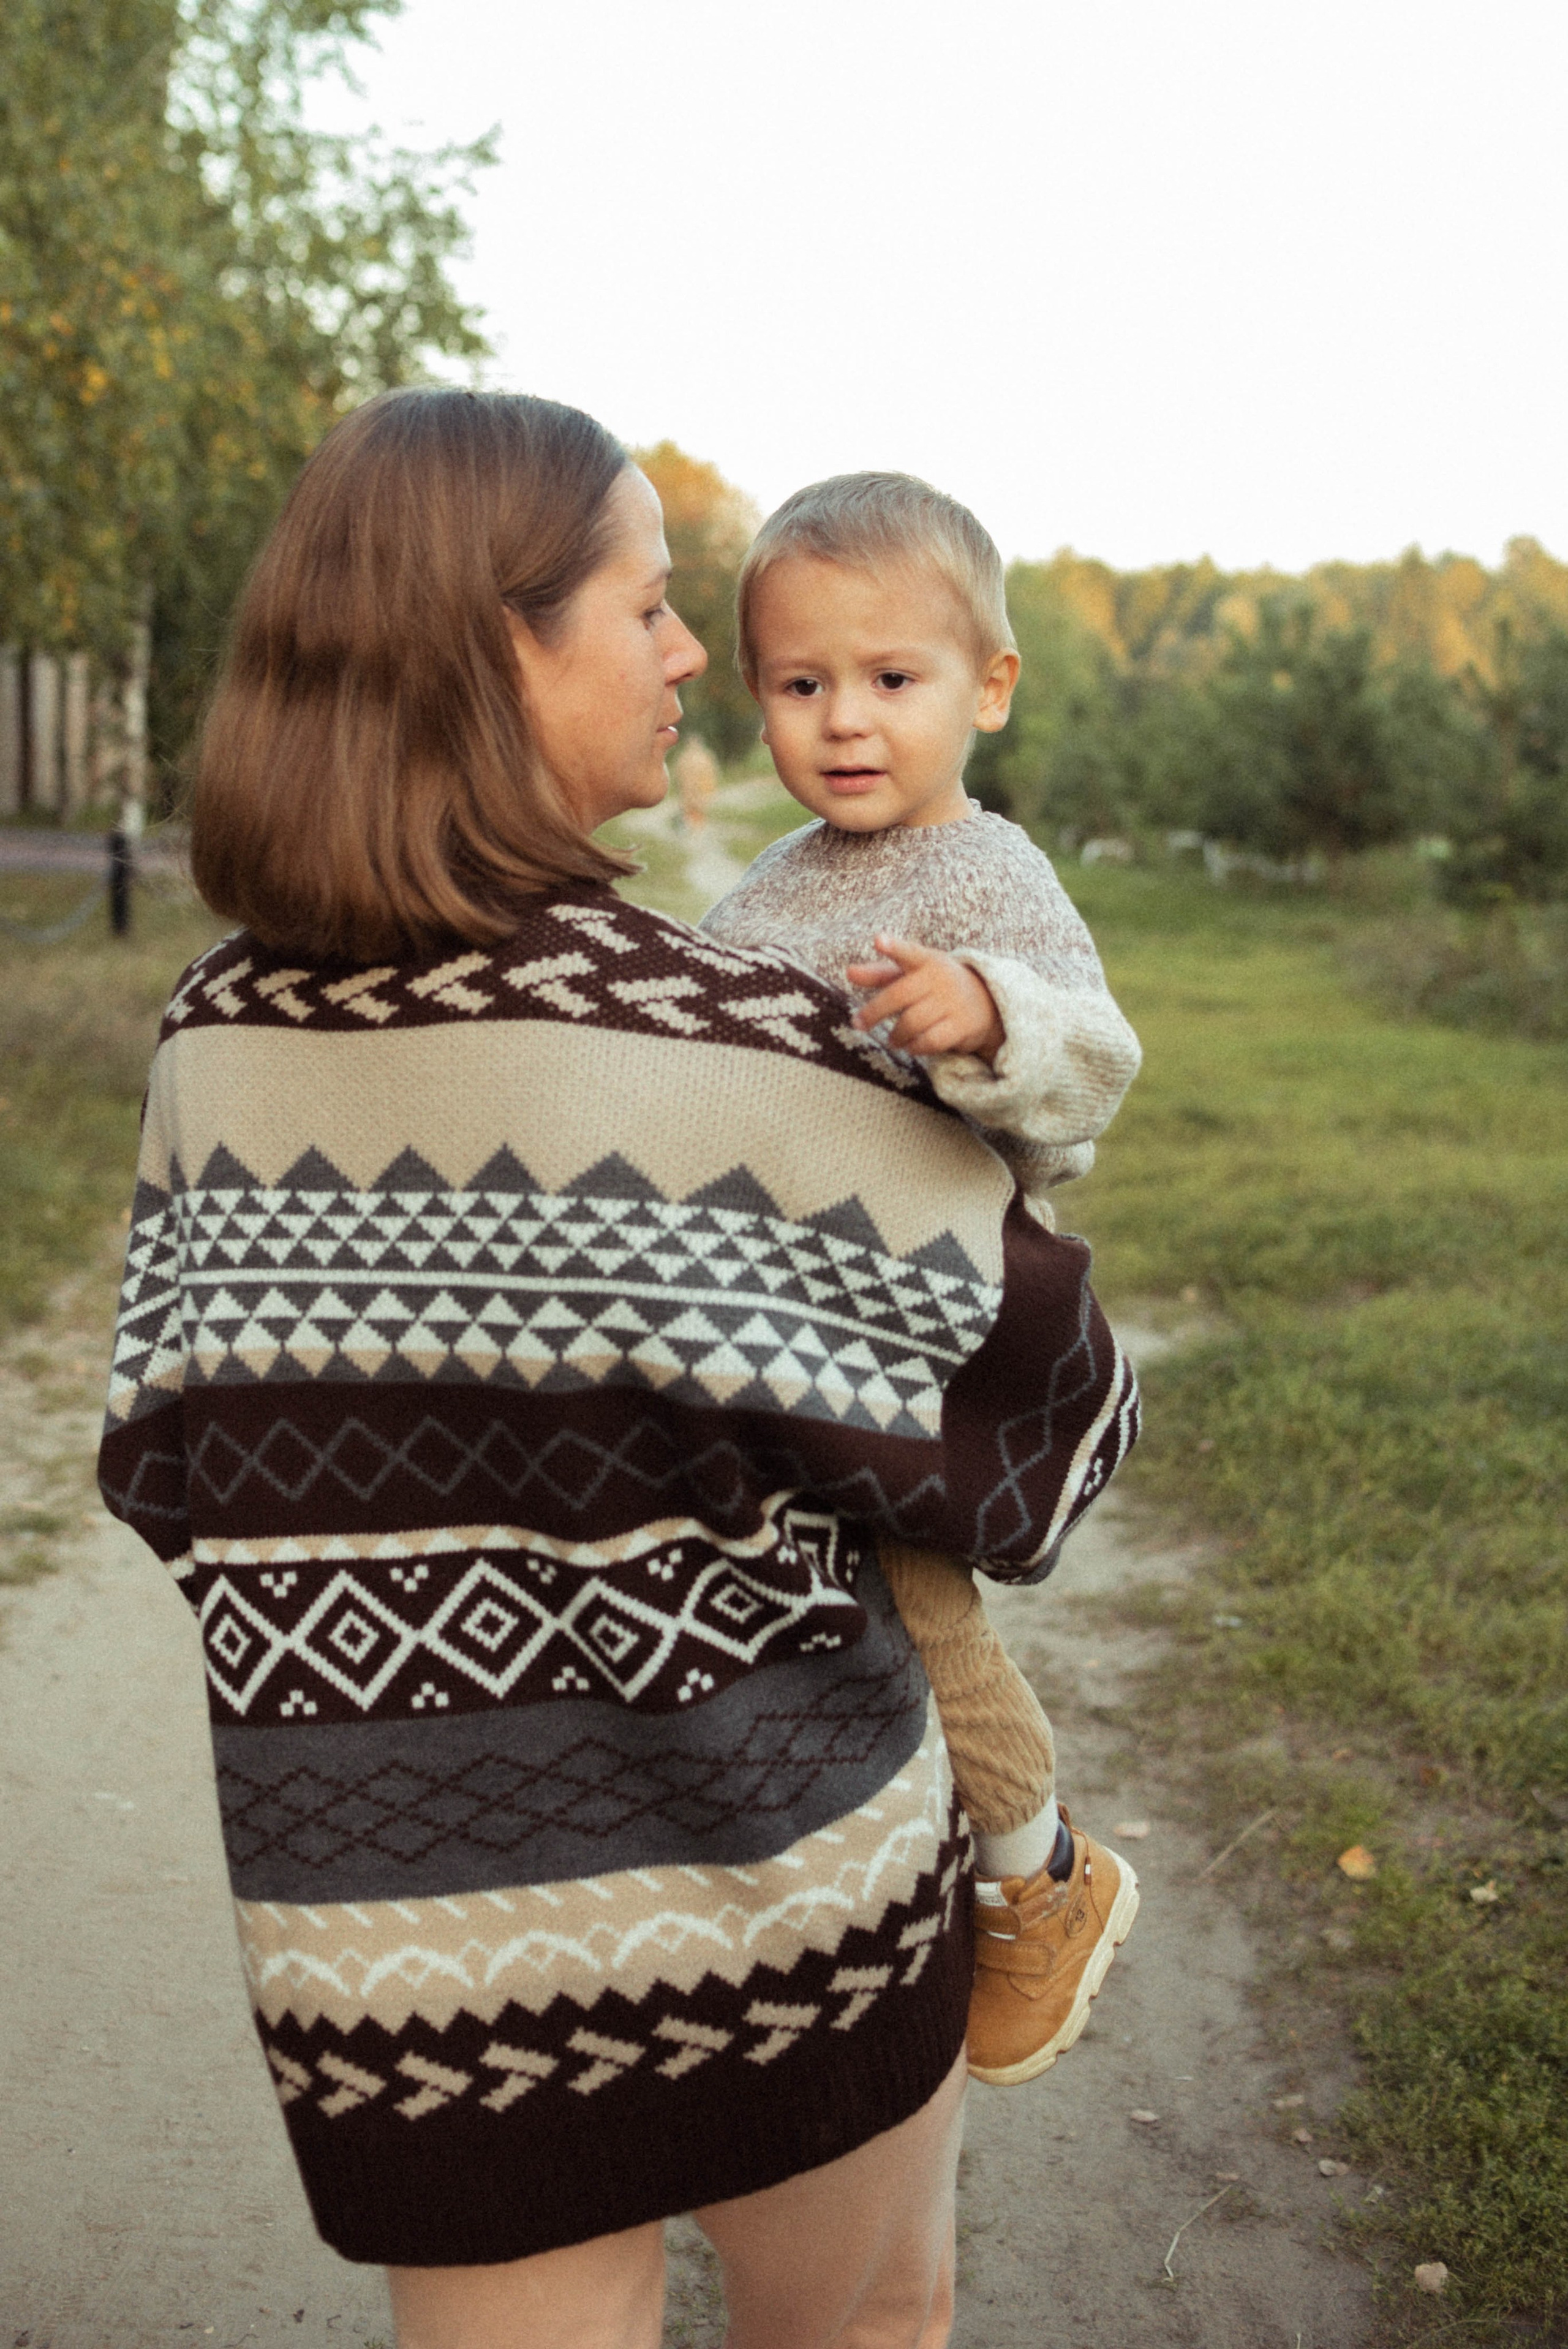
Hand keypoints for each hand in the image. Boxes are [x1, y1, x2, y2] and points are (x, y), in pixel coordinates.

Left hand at [844, 936, 1004, 1061]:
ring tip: (893, 1039)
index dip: (894, 947)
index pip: (909, 952)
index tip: (878, 940)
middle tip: (858, 1024)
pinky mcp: (962, 1026)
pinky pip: (930, 1041)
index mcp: (927, 961)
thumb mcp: (913, 974)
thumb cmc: (937, 986)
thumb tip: (849, 973)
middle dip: (874, 1012)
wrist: (987, 1002)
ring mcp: (953, 1002)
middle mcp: (941, 978)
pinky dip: (915, 1047)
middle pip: (899, 995)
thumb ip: (881, 974)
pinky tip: (911, 1046)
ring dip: (896, 1035)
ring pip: (912, 1022)